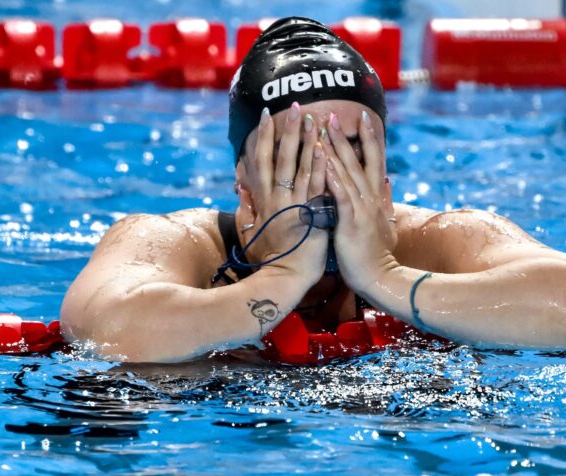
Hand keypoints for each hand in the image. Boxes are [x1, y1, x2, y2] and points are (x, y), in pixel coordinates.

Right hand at [238, 103, 328, 284]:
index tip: (267, 116)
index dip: (263, 137)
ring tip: (313, 119)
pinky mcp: (310, 215)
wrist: (284, 278)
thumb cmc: (269, 259)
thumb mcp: (251, 233)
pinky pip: (315, 187)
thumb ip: (246, 208)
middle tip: (294, 106)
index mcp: (264, 200)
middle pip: (280, 157)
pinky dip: (320, 168)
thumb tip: (240, 187)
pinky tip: (325, 150)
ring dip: (306, 142)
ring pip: (299, 167)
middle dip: (287, 131)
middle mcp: (276, 198)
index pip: (261, 161)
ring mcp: (293, 205)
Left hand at [322, 110, 397, 291]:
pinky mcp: (352, 221)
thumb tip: (388, 182)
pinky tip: (324, 163)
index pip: (373, 161)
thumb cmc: (377, 254)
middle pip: (358, 161)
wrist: (380, 277)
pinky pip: (341, 195)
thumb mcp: (384, 224)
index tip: (362, 118)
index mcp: (376, 198)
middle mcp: (370, 198)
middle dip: (345, 137)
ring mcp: (362, 208)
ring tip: (323, 130)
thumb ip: (385, 201)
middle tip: (334, 114)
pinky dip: (334, 178)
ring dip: (335, 150)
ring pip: (348, 173)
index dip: (369, 139)